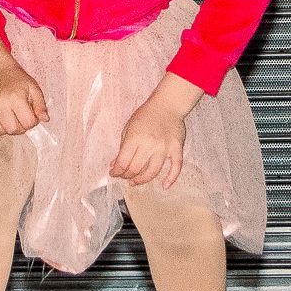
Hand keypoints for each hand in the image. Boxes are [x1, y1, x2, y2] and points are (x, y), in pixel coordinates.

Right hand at [0, 41, 48, 137]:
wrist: (0, 73)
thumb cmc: (19, 82)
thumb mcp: (34, 89)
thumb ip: (41, 106)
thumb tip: (45, 119)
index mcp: (16, 98)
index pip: (27, 122)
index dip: (32, 122)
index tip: (31, 116)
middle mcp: (0, 103)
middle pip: (12, 130)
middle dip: (19, 128)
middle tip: (20, 118)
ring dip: (4, 130)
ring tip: (9, 121)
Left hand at [109, 75, 201, 189]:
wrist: (167, 104)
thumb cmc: (146, 115)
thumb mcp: (128, 127)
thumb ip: (122, 147)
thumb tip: (115, 164)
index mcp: (135, 138)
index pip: (123, 162)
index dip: (116, 171)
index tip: (114, 173)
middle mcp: (149, 144)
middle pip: (136, 169)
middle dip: (127, 176)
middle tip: (125, 177)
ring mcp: (164, 148)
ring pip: (153, 171)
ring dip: (142, 180)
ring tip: (136, 181)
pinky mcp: (176, 148)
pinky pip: (176, 167)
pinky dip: (171, 178)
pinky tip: (164, 186)